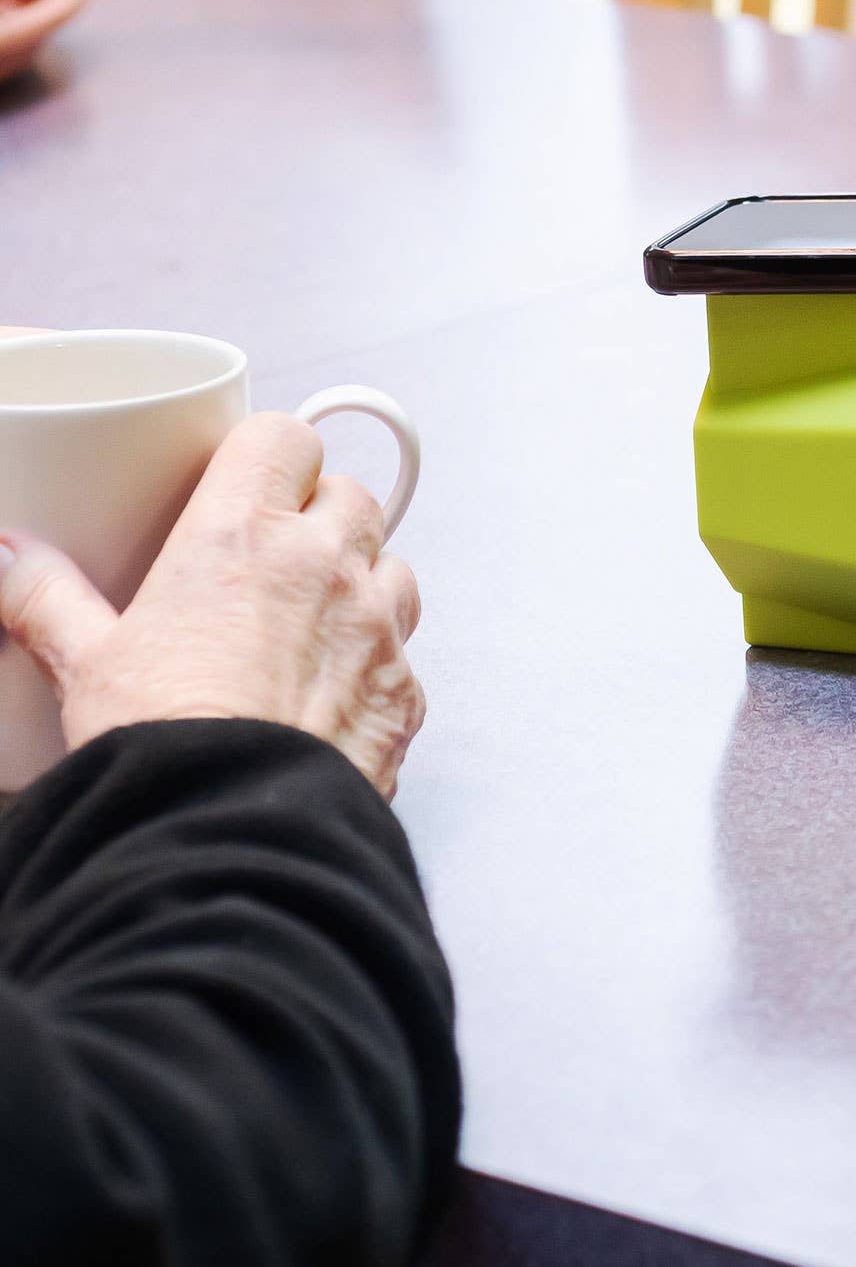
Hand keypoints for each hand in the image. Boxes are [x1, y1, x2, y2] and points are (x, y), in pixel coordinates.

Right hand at [0, 413, 423, 797]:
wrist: (230, 828)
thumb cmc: (161, 738)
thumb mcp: (85, 660)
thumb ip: (46, 598)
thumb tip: (8, 559)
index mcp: (246, 534)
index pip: (283, 439)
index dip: (269, 455)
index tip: (249, 480)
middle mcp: (327, 564)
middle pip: (348, 495)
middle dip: (317, 515)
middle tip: (272, 558)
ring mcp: (377, 622)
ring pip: (390, 564)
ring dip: (359, 580)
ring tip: (306, 623)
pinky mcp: (404, 687)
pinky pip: (402, 650)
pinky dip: (374, 660)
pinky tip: (329, 691)